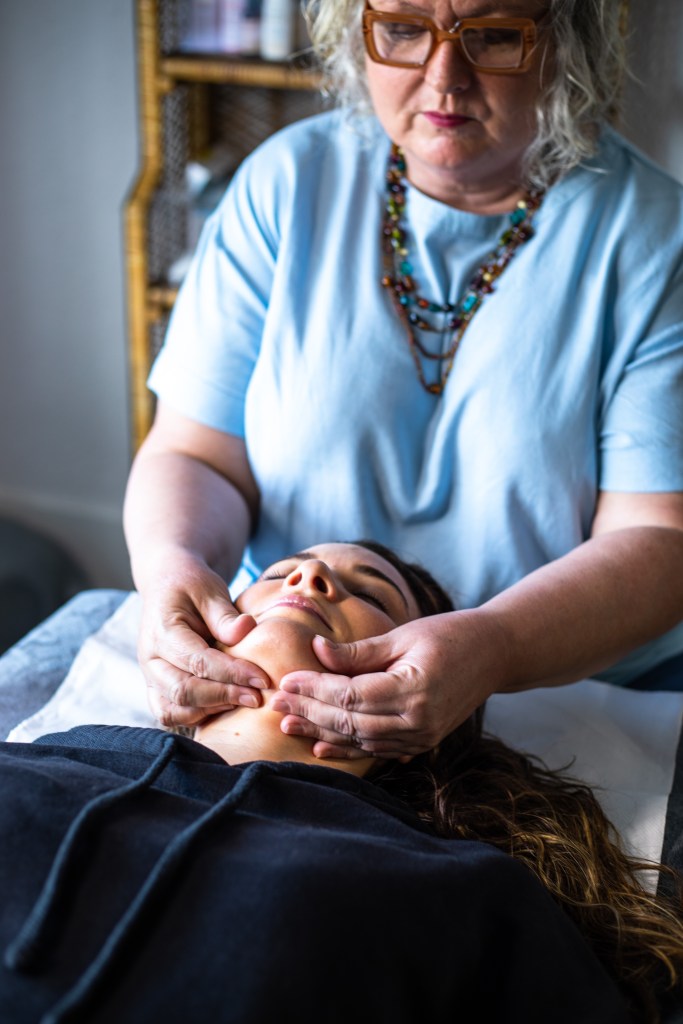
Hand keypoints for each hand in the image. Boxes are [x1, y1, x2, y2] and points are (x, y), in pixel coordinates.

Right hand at [138, 556, 269, 727]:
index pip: (198, 662)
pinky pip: (168, 713)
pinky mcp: (155, 685)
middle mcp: (150, 657)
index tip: (262, 679)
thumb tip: (246, 630)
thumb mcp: (210, 590)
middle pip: (183, 691)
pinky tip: (224, 706)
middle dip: (223, 696)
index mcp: (162, 631)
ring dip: (209, 710)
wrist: (166, 584)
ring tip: (242, 701)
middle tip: (257, 697)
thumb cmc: (191, 585)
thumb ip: (225, 615)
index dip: (232, 673)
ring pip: (172, 708)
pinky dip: (194, 716)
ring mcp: (149, 674)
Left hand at [270, 611, 505, 759]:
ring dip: (322, 734)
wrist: (494, 654)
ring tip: (288, 725)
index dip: (315, 689)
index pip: (350, 696)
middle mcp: (417, 721)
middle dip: (310, 712)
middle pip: (350, 723)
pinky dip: (348, 748)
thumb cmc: (449, 635)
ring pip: (360, 741)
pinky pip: (377, 750)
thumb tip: (316, 650)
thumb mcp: (403, 635)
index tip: (286, 679)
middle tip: (276, 703)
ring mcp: (421, 737)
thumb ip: (358, 651)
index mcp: (413, 690)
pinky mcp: (422, 743)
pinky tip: (322, 746)